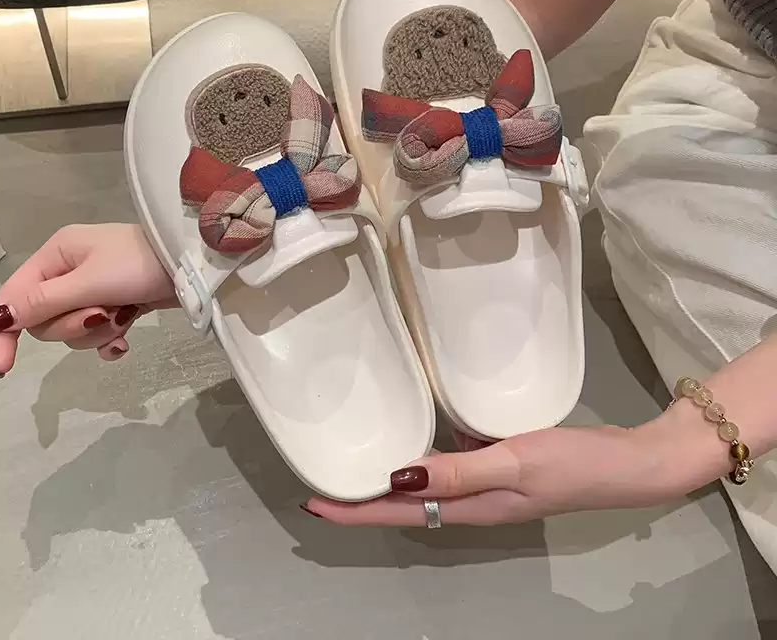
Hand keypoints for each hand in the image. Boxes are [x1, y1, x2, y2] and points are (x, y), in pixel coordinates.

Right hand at [0, 224, 175, 374]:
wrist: (192, 264)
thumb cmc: (140, 264)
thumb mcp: (89, 282)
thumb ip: (44, 302)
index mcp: (56, 256)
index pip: (13, 298)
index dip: (5, 332)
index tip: (4, 365)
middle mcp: (70, 271)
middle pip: (46, 319)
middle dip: (73, 326)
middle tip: (102, 315)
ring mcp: (95, 289)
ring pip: (75, 330)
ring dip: (99, 331)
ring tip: (124, 316)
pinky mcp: (118, 304)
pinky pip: (100, 334)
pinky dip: (110, 340)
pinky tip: (125, 343)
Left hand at [306, 424, 682, 525]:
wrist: (628, 462)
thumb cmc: (572, 464)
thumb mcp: (513, 464)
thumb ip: (458, 471)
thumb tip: (397, 475)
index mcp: (469, 507)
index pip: (399, 512)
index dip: (356, 511)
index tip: (314, 504)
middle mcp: (472, 499)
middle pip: (406, 502)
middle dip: (364, 497)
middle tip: (326, 477)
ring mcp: (487, 483)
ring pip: (426, 482)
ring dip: (392, 474)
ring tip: (360, 455)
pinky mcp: (500, 463)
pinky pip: (451, 461)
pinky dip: (427, 452)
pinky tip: (419, 428)